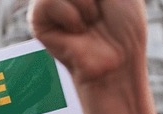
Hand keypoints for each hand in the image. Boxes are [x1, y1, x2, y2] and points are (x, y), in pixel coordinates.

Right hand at [30, 0, 145, 86]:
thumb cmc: (124, 26)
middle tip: (100, 10)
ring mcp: (47, 3)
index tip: (96, 9)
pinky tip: (78, 30)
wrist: (118, 59)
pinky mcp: (37, 20)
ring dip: (85, 3)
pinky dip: (72, 16)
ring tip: (91, 21)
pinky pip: (48, 2)